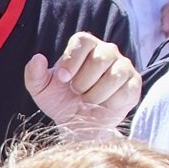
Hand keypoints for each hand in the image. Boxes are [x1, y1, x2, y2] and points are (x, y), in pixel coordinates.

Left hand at [24, 32, 139, 138]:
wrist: (79, 126)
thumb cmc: (61, 102)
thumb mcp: (42, 90)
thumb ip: (34, 74)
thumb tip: (38, 58)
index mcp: (85, 46)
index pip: (82, 41)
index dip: (72, 60)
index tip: (63, 79)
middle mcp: (106, 51)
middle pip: (100, 58)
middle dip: (84, 81)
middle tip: (77, 93)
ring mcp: (123, 67)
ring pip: (114, 75)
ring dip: (96, 94)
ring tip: (88, 100)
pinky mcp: (134, 84)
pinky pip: (126, 91)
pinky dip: (110, 103)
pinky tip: (103, 106)